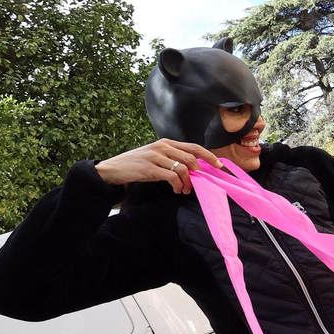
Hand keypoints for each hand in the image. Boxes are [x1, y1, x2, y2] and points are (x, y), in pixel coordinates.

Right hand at [95, 139, 220, 194]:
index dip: (208, 156)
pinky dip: (178, 185)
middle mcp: (163, 146)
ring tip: (184, 190)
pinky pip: (172, 177)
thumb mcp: (156, 156)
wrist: (114, 168)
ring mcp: (156, 156)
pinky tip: (176, 190)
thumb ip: (173, 158)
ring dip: (187, 182)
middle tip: (196, 184)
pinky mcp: (150, 167)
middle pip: (191, 158)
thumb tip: (194, 168)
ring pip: (183, 168)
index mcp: (167, 142)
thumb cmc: (138, 164)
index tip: (219, 165)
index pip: (193, 146)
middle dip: (198, 173)